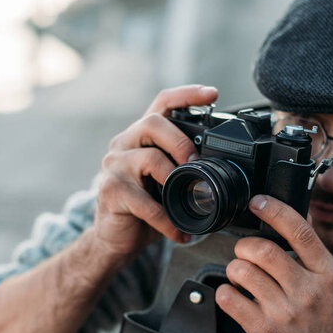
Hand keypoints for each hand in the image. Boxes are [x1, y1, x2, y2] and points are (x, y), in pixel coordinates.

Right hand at [93, 85, 217, 261]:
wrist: (115, 238)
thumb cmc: (143, 209)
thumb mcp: (165, 184)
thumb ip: (182, 169)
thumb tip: (221, 170)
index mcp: (140, 138)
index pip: (161, 104)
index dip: (187, 95)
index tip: (212, 93)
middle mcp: (124, 145)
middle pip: (152, 122)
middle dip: (181, 141)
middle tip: (196, 163)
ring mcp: (114, 166)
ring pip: (149, 158)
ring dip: (174, 178)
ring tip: (187, 198)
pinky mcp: (111, 191)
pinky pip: (145, 202)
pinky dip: (166, 219)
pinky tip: (178, 231)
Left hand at [215, 195, 332, 332]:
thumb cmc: (324, 318)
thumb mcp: (332, 280)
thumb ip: (314, 250)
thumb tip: (296, 214)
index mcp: (326, 273)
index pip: (300, 232)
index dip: (274, 211)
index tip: (257, 201)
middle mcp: (308, 292)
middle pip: (264, 250)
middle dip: (245, 246)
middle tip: (244, 253)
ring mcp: (285, 313)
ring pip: (242, 272)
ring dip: (234, 269)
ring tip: (240, 276)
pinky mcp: (264, 331)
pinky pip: (229, 299)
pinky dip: (224, 292)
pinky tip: (234, 295)